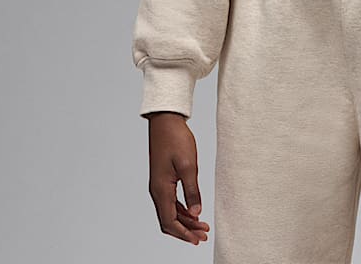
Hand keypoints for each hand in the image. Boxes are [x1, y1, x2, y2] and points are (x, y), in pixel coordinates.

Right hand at [146, 111, 210, 243]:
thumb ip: (192, 191)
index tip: (198, 239)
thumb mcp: (188, 165)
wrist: (166, 121)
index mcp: (161, 190)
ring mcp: (159, 185)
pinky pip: (170, 201)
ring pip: (170, 211)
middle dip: (186, 230)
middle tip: (204, 235)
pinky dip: (182, 209)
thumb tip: (196, 213)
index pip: (169, 222)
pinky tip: (194, 210)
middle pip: (169, 220)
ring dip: (185, 220)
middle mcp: (157, 190)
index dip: (184, 233)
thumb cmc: (176, 139)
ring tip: (202, 225)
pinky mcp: (163, 178)